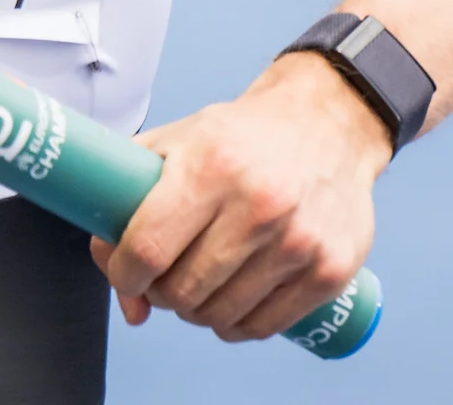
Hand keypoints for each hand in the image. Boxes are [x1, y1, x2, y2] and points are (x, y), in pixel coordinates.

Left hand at [92, 51, 388, 341]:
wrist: (326, 124)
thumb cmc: (241, 138)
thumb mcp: (174, 144)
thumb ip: (127, 210)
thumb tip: (129, 301)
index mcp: (212, 164)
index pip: (147, 248)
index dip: (123, 274)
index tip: (125, 272)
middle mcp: (260, 204)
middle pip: (181, 291)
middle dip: (161, 293)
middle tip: (167, 275)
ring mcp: (299, 241)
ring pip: (220, 316)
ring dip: (199, 311)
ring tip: (203, 283)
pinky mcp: (330, 270)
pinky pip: (262, 327)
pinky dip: (238, 324)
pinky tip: (235, 299)